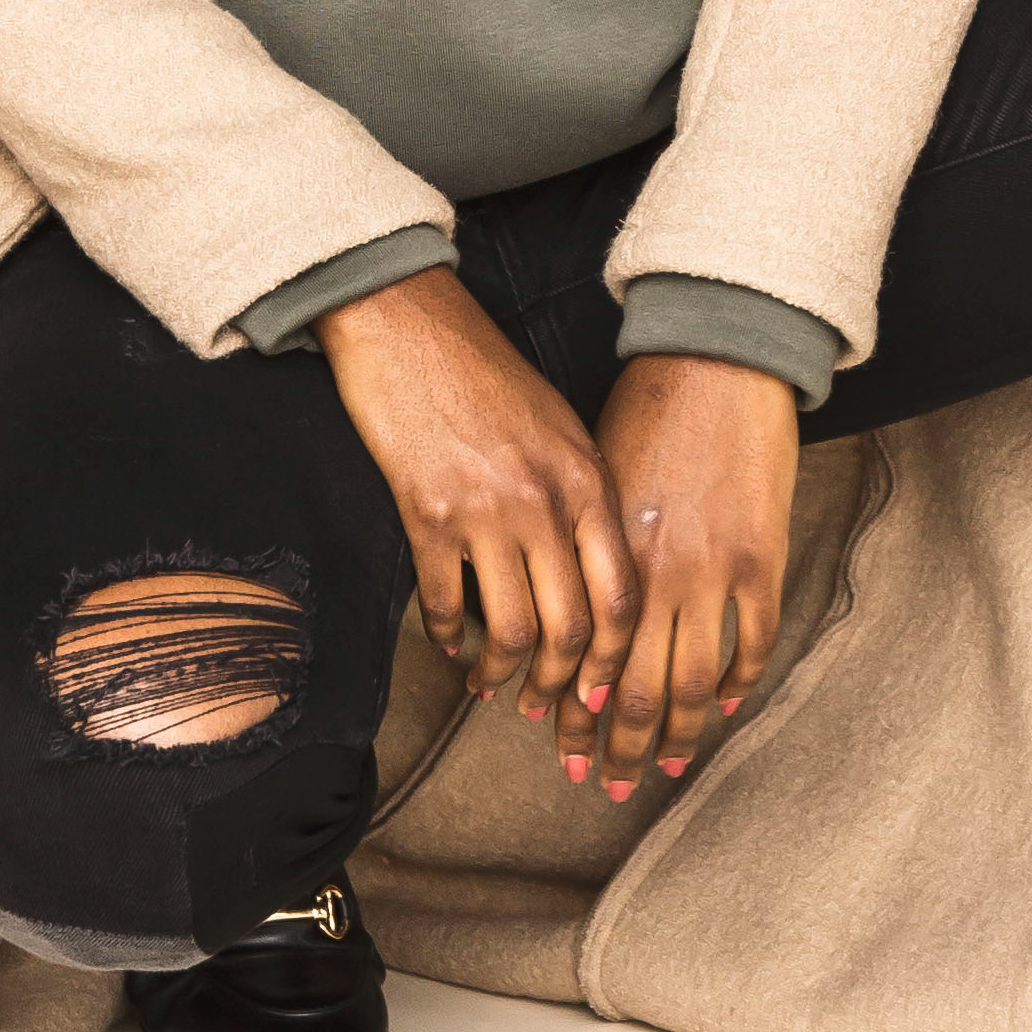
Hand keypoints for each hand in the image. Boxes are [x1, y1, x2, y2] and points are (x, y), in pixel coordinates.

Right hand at [315, 268, 635, 728]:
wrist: (410, 324)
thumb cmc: (489, 375)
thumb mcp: (560, 427)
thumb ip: (584, 496)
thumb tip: (594, 575)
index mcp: (588, 479)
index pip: (620, 595)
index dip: (616, 659)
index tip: (604, 693)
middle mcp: (545, 501)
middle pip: (570, 627)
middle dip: (560, 685)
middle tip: (547, 707)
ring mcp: (485, 510)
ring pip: (509, 629)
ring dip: (502, 674)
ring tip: (493, 687)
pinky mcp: (425, 514)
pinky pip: (443, 603)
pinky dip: (448, 638)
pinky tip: (449, 648)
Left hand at [564, 356, 800, 800]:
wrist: (715, 359)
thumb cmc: (642, 409)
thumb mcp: (588, 478)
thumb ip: (579, 550)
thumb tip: (561, 610)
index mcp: (603, 555)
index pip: (581, 662)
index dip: (569, 714)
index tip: (559, 744)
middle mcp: (653, 575)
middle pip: (631, 691)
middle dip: (614, 748)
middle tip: (604, 784)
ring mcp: (713, 572)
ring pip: (690, 684)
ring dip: (674, 735)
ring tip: (662, 766)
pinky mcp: (762, 559)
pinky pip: (751, 644)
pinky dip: (736, 683)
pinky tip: (720, 704)